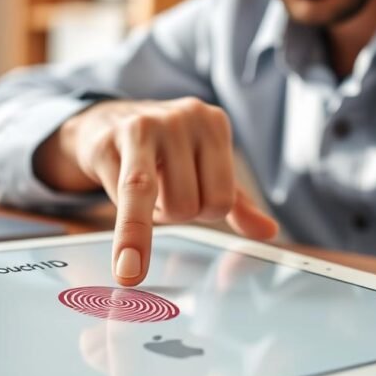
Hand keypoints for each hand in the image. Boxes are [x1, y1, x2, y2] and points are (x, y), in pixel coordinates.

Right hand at [33, 97, 278, 285]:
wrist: (106, 123)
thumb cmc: (160, 152)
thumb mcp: (204, 170)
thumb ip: (236, 203)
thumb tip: (269, 231)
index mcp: (213, 124)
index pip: (221, 200)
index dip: (201, 212)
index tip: (186, 194)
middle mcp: (183, 118)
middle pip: (191, 206)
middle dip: (173, 213)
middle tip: (159, 193)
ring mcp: (146, 125)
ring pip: (163, 203)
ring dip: (150, 216)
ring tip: (141, 191)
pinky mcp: (111, 140)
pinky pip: (125, 199)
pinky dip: (128, 236)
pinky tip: (124, 257)